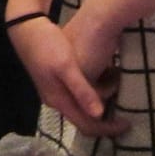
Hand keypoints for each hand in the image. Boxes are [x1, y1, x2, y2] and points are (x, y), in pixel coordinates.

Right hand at [8, 15, 128, 137]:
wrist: (26, 27)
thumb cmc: (47, 45)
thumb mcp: (66, 66)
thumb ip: (82, 90)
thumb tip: (99, 115)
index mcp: (59, 100)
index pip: (87, 125)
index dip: (108, 128)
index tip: (128, 124)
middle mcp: (57, 99)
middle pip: (85, 118)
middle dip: (107, 116)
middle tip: (126, 108)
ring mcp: (56, 89)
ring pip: (83, 104)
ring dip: (102, 97)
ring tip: (118, 82)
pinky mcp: (57, 78)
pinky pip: (80, 92)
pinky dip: (95, 88)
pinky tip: (104, 74)